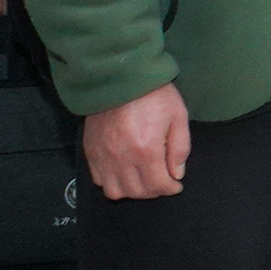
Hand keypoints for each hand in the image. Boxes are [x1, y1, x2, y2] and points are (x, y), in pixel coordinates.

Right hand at [86, 82, 191, 199]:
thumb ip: (180, 149)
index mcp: (146, 149)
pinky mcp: (91, 151)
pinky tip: (124, 172)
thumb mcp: (178, 117)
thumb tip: (177, 174)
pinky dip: (112, 182)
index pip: (157, 185)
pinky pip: (99, 180)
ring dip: (132, 191)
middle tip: (162, 182)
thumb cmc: (154, 95)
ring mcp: (103, 156)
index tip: (175, 186)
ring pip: (115, 191)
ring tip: (143, 179)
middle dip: (154, 191)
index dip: (170, 189)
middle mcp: (122, 157)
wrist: (121, 77)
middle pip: (137, 192)